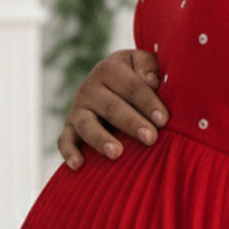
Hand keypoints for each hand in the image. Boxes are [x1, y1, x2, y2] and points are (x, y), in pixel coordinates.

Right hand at [58, 49, 168, 168]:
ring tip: (116, 153)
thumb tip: (151, 81)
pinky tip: (78, 165)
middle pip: (112, 107)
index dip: (148, 103)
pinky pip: (65, 140)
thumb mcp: (141, 63)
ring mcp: (78, 108)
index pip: (132, 87)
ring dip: (101, 139)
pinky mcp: (70, 127)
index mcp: (110, 69)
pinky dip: (69, 152)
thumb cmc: (135, 74)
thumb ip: (149, 67)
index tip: (163, 119)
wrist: (108, 79)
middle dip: (131, 123)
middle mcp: (90, 87)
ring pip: (87, 124)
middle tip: (150, 138)